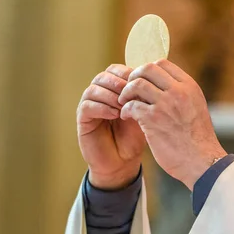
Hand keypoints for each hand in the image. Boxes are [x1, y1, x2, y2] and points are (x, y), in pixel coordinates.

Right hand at [77, 64, 145, 188]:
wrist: (122, 163)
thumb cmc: (133, 139)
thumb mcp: (142, 115)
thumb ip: (142, 97)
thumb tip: (150, 79)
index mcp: (113, 90)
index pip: (116, 70)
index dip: (127, 74)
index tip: (141, 83)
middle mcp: (99, 95)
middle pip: (104, 76)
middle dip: (119, 82)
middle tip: (131, 92)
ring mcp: (89, 106)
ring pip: (94, 88)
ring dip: (110, 94)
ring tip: (124, 105)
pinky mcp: (82, 120)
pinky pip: (87, 106)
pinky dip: (101, 107)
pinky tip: (115, 114)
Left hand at [118, 60, 225, 189]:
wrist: (202, 162)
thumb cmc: (198, 141)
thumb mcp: (195, 109)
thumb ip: (182, 95)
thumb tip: (164, 86)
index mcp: (189, 87)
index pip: (162, 64)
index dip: (147, 71)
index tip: (141, 83)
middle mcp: (178, 91)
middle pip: (147, 69)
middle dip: (133, 77)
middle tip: (128, 91)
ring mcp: (165, 104)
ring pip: (137, 84)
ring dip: (126, 93)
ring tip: (124, 104)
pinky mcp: (153, 120)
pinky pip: (131, 105)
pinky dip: (125, 110)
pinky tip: (126, 117)